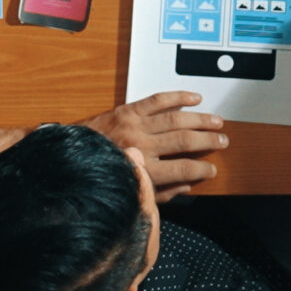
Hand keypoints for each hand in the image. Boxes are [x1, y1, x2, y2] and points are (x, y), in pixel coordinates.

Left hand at [82, 91, 228, 200]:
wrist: (67, 156)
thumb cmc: (98, 176)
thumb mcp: (129, 193)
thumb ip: (159, 192)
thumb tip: (185, 186)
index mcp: (142, 169)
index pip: (182, 169)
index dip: (201, 170)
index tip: (212, 169)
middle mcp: (141, 145)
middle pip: (184, 141)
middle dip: (208, 141)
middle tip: (222, 141)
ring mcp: (135, 125)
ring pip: (176, 119)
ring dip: (200, 120)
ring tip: (216, 122)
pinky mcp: (128, 110)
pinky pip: (158, 100)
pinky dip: (177, 97)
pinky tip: (193, 98)